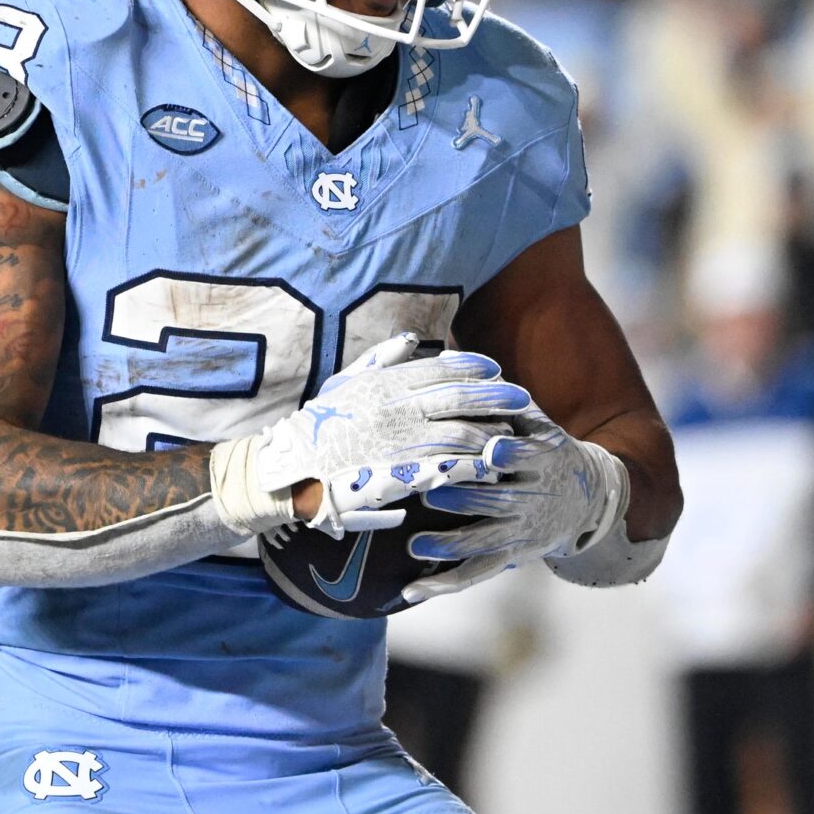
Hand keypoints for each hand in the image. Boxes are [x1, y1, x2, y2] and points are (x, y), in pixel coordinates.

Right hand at [212, 333, 526, 536]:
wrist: (289, 471)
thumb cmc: (317, 428)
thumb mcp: (345, 383)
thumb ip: (379, 359)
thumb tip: (409, 338)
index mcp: (384, 383)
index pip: (440, 369)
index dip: (473, 368)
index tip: (495, 369)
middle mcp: (396, 408)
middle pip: (459, 398)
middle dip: (496, 397)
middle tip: (523, 398)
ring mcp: (399, 442)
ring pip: (460, 433)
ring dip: (491, 433)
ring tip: (513, 435)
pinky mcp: (400, 475)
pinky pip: (446, 468)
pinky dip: (472, 466)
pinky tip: (491, 466)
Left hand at [402, 410, 628, 602]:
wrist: (587, 497)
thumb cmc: (544, 447)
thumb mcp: (536, 420)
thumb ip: (504, 400)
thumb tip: (465, 360)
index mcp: (540, 458)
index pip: (522, 455)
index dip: (507, 453)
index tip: (488, 449)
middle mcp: (532, 498)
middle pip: (497, 501)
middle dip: (463, 499)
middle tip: (428, 492)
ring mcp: (520, 531)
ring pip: (482, 542)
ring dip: (449, 544)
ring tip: (416, 544)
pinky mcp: (509, 556)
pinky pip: (474, 574)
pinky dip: (443, 585)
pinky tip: (413, 591)